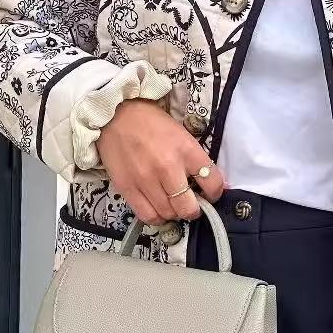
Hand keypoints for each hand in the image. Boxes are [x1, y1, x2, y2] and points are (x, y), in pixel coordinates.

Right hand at [96, 100, 223, 224]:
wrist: (116, 115)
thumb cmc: (152, 124)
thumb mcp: (182, 135)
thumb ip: (196, 160)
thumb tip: (214, 184)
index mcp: (187, 150)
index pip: (213, 183)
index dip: (216, 193)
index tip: (210, 193)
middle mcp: (168, 168)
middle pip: (189, 207)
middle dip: (193, 209)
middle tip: (190, 204)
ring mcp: (146, 180)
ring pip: (169, 214)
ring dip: (174, 213)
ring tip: (171, 204)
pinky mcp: (128, 188)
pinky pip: (147, 215)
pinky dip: (156, 217)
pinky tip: (157, 209)